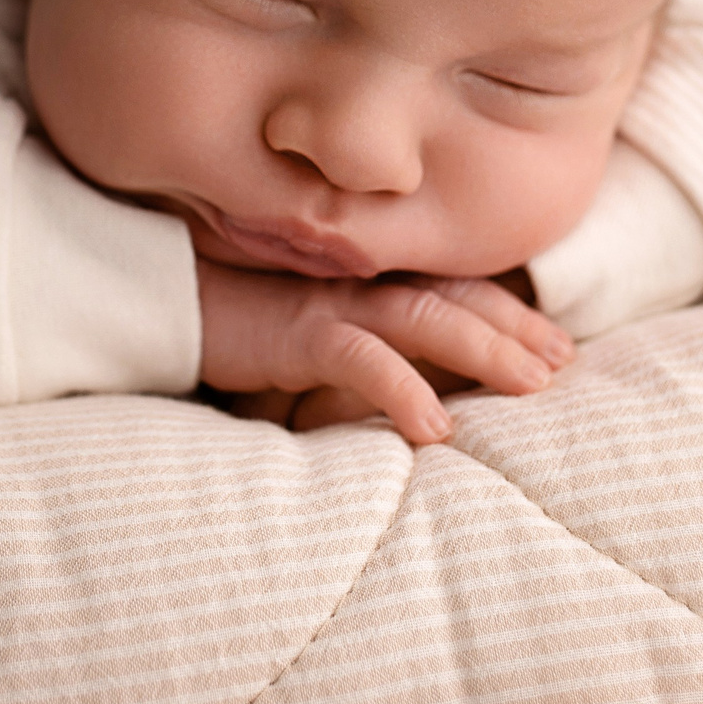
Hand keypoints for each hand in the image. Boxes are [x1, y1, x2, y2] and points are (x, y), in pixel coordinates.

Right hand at [197, 261, 573, 444]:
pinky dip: (401, 387)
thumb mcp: (288, 326)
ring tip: (532, 385)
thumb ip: (338, 337)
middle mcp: (351, 281)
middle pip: (453, 297)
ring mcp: (324, 301)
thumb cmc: (209, 306)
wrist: (138, 287)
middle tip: (565, 365)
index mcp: (357, 277)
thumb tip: (391, 377)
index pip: (449, 286)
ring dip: (484, 349)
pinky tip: (436, 426)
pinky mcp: (290, 330)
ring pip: (424, 318)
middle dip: (515, 329)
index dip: (508, 310)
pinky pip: (358, 357)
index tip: (560, 344)